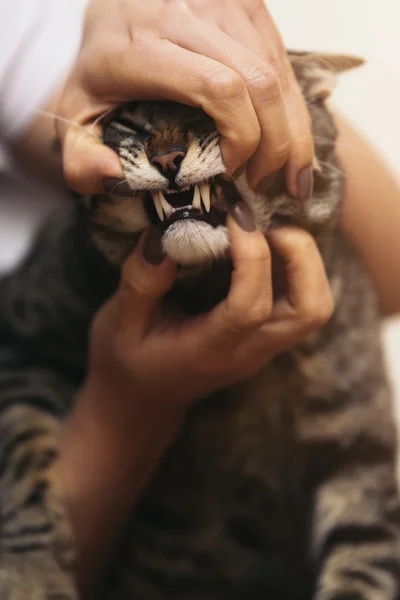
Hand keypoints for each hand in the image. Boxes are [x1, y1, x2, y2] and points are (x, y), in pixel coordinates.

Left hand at [57, 0, 313, 197]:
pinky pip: (280, 57)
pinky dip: (291, 104)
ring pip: (277, 70)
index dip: (241, 138)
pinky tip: (289, 138)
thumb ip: (79, 161)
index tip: (231, 172)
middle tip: (266, 183)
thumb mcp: (75, 121)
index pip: (219, 89)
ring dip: (292, 128)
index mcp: (139, 46)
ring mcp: (219, 0)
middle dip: (275, 144)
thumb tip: (112, 177)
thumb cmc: (99, 74)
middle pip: (258, 82)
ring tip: (286, 171)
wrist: (112, 14)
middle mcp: (182, 11)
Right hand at [85, 202, 332, 411]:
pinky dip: (297, 267)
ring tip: (266, 230)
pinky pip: (303, 302)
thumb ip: (141, 281)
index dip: (252, 255)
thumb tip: (164, 234)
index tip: (234, 215)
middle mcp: (248, 352)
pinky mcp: (267, 338)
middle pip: (310, 310)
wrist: (142, 399)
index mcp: (210, 350)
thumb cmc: (127, 359)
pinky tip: (262, 244)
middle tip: (265, 222)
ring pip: (315, 307)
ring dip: (304, 261)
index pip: (251, 307)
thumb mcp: (119, 322)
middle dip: (300, 255)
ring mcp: (263, 348)